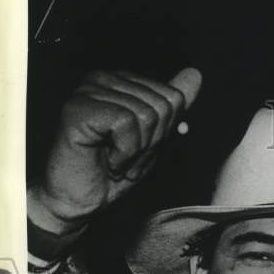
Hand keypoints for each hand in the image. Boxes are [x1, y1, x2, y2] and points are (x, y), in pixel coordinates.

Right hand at [29, 68, 202, 234]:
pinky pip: (126, 123)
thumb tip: (195, 74)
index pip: (174, 97)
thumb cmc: (113, 170)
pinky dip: (123, 152)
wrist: (81, 199)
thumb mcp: (154, 137)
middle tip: (126, 156)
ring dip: (136, 151)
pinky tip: (106, 159)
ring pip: (146, 115)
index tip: (141, 147)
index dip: (165, 133)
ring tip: (115, 159)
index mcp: (123, 82)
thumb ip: (172, 107)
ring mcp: (89, 91)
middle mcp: (104, 79)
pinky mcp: (78, 108)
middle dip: (152, 143)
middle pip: (163, 106)